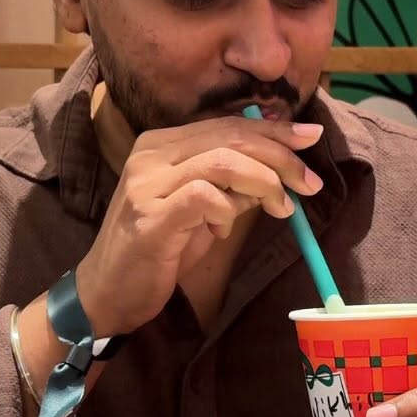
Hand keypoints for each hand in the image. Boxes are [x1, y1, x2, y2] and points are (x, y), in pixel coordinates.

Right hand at [75, 116, 322, 335]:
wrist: (107, 292)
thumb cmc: (157, 251)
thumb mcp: (200, 210)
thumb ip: (230, 185)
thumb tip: (280, 169)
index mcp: (162, 143)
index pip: (227, 124)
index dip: (273, 130)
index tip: (310, 140)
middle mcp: (151, 153)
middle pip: (230, 137)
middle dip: (280, 156)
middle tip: (309, 183)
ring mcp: (147, 183)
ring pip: (222, 161)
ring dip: (264, 182)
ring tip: (281, 209)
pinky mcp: (151, 216)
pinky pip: (206, 197)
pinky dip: (228, 210)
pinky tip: (224, 232)